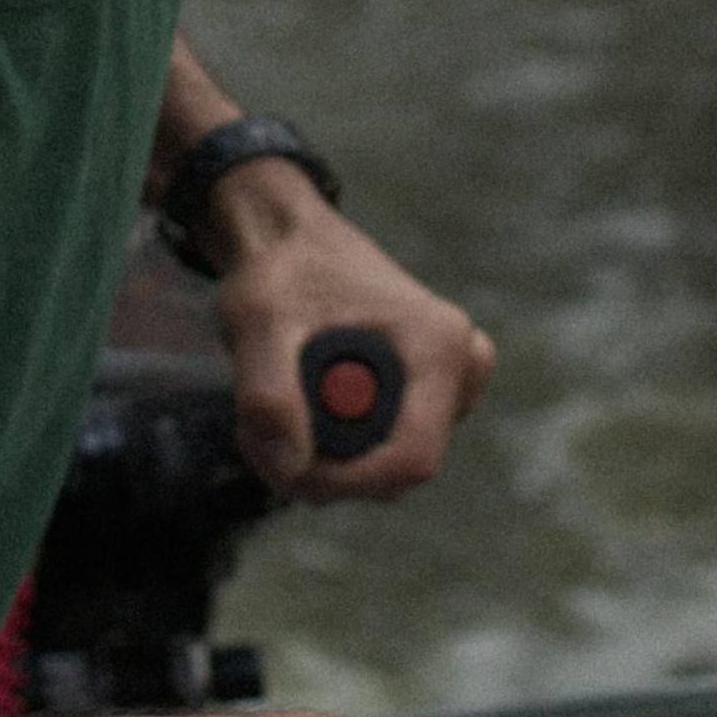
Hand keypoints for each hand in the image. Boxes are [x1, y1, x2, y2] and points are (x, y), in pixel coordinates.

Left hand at [203, 156, 493, 497]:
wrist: (285, 235)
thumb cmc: (278, 268)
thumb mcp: (259, 322)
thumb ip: (268, 394)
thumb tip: (290, 468)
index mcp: (438, 345)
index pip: (413, 458)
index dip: (348, 481)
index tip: (285, 468)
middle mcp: (460, 365)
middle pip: (396, 467)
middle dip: (324, 468)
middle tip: (255, 431)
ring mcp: (449, 382)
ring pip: (385, 464)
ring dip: (322, 458)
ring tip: (268, 409)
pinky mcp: (427, 392)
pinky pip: (382, 447)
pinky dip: (331, 442)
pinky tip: (296, 404)